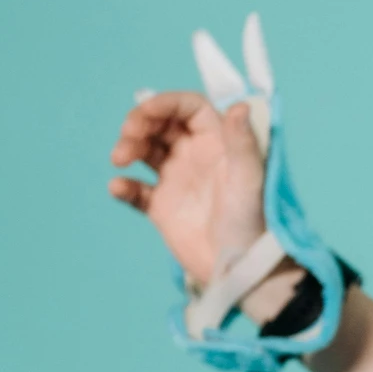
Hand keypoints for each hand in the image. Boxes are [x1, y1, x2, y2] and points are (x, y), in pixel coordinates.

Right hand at [108, 90, 270, 290]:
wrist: (241, 268)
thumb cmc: (253, 222)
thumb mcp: (250, 179)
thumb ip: (242, 142)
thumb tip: (239, 105)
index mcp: (218, 143)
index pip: (188, 108)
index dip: (165, 103)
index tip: (145, 110)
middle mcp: (196, 156)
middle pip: (161, 124)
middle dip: (140, 122)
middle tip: (128, 136)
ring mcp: (178, 180)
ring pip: (145, 151)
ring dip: (128, 147)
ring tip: (120, 159)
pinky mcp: (163, 208)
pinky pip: (137, 190)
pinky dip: (124, 186)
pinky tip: (119, 187)